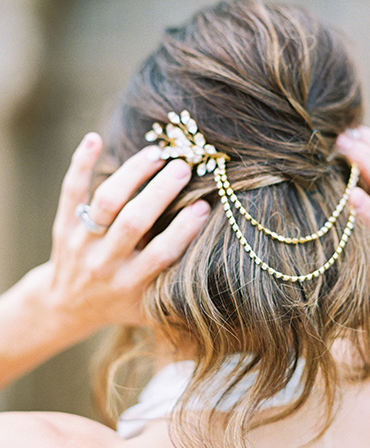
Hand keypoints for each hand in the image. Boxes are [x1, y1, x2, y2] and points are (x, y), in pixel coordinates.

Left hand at [44, 133, 209, 338]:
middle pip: (133, 222)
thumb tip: (227, 276)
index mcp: (131, 283)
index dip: (183, 230)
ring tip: (156, 154)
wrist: (65, 308)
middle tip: (183, 167)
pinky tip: (95, 138)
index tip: (205, 206)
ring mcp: (82, 242)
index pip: (160, 254)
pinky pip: (72, 191)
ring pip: (106, 202)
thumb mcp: (150, 309)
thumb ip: (179, 296)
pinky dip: (81, 163)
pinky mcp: (65, 224)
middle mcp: (105, 262)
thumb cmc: (121, 304)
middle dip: (160, 192)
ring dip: (132, 174)